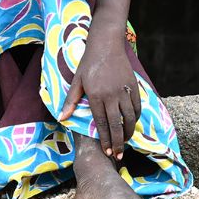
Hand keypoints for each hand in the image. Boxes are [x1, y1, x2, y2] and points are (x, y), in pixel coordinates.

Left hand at [58, 41, 139, 159]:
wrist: (106, 44)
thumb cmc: (89, 63)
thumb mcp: (77, 81)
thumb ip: (71, 101)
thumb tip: (62, 119)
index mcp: (96, 96)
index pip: (102, 123)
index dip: (105, 139)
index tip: (107, 152)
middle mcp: (111, 95)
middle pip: (117, 124)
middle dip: (118, 142)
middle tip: (118, 155)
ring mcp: (124, 90)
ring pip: (129, 118)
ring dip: (128, 132)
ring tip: (125, 142)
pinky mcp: (133, 86)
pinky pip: (137, 106)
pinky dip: (136, 118)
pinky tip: (132, 125)